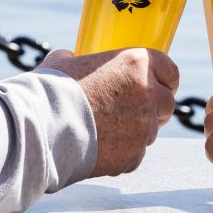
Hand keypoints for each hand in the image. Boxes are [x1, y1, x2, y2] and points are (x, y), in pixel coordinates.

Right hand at [38, 48, 178, 176]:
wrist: (41, 129)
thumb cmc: (50, 91)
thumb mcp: (63, 63)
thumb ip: (75, 58)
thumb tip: (69, 57)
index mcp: (136, 63)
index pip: (171, 71)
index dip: (165, 79)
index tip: (159, 85)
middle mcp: (148, 93)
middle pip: (167, 103)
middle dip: (154, 107)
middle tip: (132, 110)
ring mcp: (145, 127)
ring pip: (152, 130)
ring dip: (138, 130)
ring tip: (108, 130)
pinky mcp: (135, 155)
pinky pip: (136, 153)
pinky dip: (123, 152)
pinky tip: (99, 148)